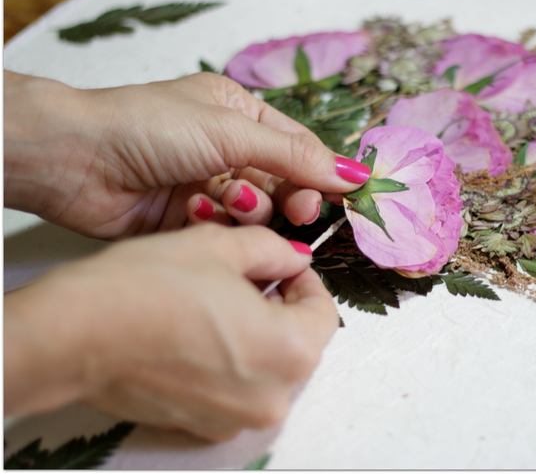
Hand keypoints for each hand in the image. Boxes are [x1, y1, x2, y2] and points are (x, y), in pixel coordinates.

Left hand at [3, 71, 369, 238]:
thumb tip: (354, 174)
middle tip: (293, 211)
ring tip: (223, 200)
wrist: (75, 159)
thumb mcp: (231, 132)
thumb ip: (295, 157)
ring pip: (258, 213)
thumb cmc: (149, 127)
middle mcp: (227, 150)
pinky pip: (227, 232)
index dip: (322, 174)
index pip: (299, 148)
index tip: (345, 198)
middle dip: (288, 198)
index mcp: (240, 114)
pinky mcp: (189, 220)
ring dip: (247, 209)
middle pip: (284, 185)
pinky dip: (217, 225)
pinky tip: (194, 211)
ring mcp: (208, 186)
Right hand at [4, 223, 338, 440]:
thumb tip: (292, 258)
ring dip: (255, 334)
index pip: (324, 313)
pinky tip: (196, 331)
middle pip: (298, 344)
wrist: (73, 335)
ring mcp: (235, 419)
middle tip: (250, 278)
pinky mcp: (201, 427)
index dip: (306, 281)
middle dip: (281, 308)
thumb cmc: (145, 288)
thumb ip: (273, 250)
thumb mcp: (221, 245)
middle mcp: (272, 397)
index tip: (285, 266)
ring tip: (217, 302)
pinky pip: (235, 389)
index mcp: (290, 352)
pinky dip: (228, 361)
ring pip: (267, 368)